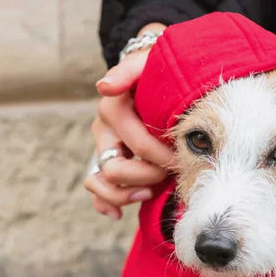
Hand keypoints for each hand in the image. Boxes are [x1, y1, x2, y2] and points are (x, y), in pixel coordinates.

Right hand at [85, 38, 173, 219]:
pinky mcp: (107, 160)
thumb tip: (104, 87)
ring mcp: (104, 147)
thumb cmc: (156, 69)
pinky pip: (96, 189)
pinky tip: (119, 214)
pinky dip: (106, 204)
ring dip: (125, 194)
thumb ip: (128, 70)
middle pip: (114, 167)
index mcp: (114, 107)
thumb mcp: (147, 63)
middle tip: (171, 170)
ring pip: (101, 182)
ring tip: (150, 191)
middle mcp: (105, 129)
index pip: (135, 141)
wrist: (155, 72)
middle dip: (146, 175)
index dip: (157, 154)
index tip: (179, 156)